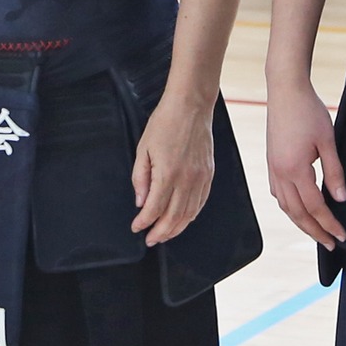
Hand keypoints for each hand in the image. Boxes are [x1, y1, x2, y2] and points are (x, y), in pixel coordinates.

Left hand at [130, 91, 215, 245]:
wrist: (191, 106)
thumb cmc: (165, 123)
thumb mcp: (143, 149)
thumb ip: (140, 178)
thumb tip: (140, 201)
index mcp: (167, 174)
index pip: (154, 209)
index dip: (143, 222)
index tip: (136, 227)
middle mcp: (186, 180)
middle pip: (173, 218)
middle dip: (160, 232)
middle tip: (150, 239)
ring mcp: (200, 178)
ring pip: (189, 214)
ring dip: (176, 228)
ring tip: (164, 234)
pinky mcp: (209, 174)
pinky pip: (201, 203)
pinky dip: (191, 216)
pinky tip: (183, 220)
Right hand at [263, 80, 345, 248]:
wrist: (285, 90)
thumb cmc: (308, 111)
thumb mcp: (328, 140)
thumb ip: (335, 171)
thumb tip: (341, 198)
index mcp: (295, 169)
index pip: (315, 207)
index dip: (329, 223)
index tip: (342, 235)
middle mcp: (280, 173)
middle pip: (297, 213)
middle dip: (315, 231)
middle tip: (330, 244)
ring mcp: (273, 168)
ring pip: (285, 206)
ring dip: (301, 222)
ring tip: (316, 231)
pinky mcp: (271, 162)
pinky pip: (278, 193)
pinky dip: (289, 207)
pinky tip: (298, 208)